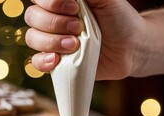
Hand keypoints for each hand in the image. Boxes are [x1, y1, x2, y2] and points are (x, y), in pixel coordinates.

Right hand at [25, 0, 145, 79]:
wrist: (132, 47)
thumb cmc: (119, 18)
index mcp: (61, 2)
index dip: (50, 3)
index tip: (73, 7)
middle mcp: (52, 19)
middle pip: (32, 17)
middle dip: (54, 23)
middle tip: (78, 28)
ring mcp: (52, 41)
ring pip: (32, 38)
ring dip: (52, 41)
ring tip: (75, 45)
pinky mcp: (56, 62)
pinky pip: (36, 61)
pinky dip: (43, 61)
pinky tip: (56, 60)